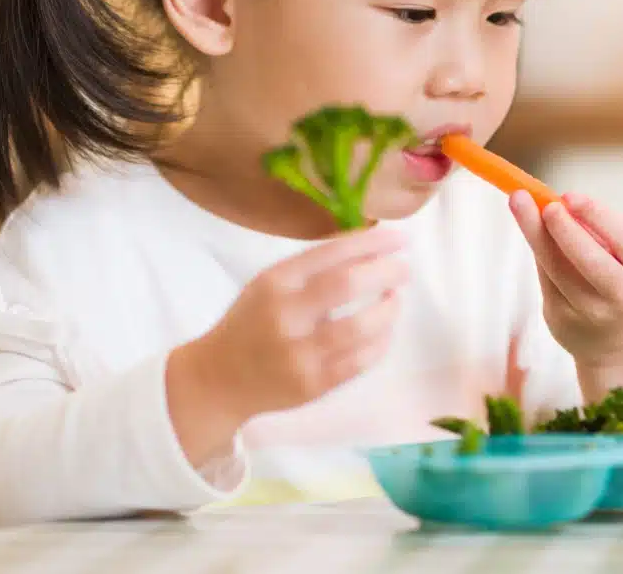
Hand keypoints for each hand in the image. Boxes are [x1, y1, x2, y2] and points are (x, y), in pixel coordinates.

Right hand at [169, 226, 409, 447]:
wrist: (218, 379)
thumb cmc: (251, 323)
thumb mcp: (269, 284)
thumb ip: (312, 268)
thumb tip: (369, 245)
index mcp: (275, 282)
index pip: (330, 253)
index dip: (371, 243)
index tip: (399, 238)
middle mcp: (286, 315)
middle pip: (347, 284)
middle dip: (385, 271)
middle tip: (405, 268)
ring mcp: (299, 353)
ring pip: (360, 327)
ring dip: (388, 310)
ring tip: (396, 299)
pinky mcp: (312, 385)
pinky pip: (359, 362)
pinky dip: (380, 343)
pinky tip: (385, 331)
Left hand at [509, 191, 622, 369]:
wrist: (618, 344)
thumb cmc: (620, 282)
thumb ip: (599, 233)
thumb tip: (558, 202)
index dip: (597, 216)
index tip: (569, 195)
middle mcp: (619, 297)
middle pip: (589, 261)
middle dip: (563, 229)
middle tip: (542, 202)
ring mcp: (587, 313)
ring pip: (556, 269)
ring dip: (535, 232)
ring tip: (519, 202)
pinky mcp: (559, 320)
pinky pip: (544, 278)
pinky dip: (538, 250)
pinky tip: (531, 228)